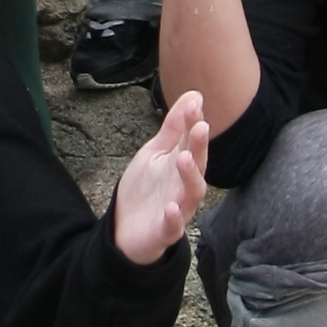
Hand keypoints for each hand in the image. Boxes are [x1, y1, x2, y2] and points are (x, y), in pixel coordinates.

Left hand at [111, 90, 211, 263]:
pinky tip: (171, 207)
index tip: (194, 103)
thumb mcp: (156, 152)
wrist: (126, 229)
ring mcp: (177, 210)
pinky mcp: (164, 232)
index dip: (194, 123)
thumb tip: (194, 95)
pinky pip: (173, 226)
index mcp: (183, 166)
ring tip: (185, 158)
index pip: (192, 142)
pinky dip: (174, 218)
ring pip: (191, 195)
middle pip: (198, 166)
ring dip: (190, 176)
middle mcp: (185, 187)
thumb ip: (174, 127)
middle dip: (200, 147)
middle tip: (200, 126)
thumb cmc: (146, 189)